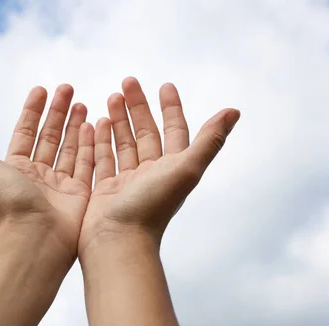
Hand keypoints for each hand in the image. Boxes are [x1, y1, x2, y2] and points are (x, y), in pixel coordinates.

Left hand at [0, 84, 93, 262]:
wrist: (35, 238)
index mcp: (16, 168)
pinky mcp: (80, 193)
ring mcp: (61, 184)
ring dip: (75, 125)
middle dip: (58, 112)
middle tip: (69, 89)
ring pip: (70, 148)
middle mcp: (38, 175)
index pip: (25, 132)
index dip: (33, 110)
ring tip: (82, 104)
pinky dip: (90, 145)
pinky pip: (87, 163)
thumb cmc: (8, 203)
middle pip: (50, 136)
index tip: (42, 89)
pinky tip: (94, 125)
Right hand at [79, 77, 239, 252]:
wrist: (118, 241)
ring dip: (118, 120)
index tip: (164, 85)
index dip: (171, 108)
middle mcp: (151, 174)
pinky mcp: (105, 189)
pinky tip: (93, 124)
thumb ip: (210, 140)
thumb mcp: (186, 169)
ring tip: (110, 97)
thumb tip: (234, 110)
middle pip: (146, 133)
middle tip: (126, 82)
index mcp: (171, 168)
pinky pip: (103, 158)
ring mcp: (126, 182)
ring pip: (124, 144)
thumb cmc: (152, 207)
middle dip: (137, 107)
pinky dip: (99, 140)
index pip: (174, 131)